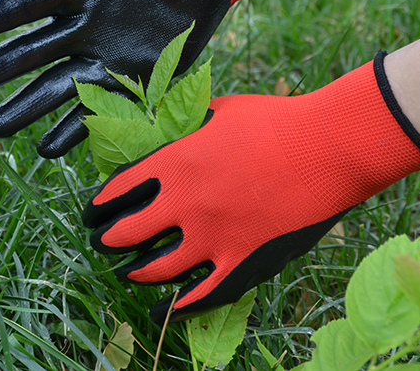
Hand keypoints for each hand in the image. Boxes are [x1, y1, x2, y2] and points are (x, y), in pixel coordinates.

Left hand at [82, 55, 419, 322]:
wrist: (328, 145)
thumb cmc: (276, 120)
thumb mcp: (220, 110)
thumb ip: (189, 123)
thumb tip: (172, 126)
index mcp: (175, 162)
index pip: (122, 189)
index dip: (101, 203)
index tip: (92, 212)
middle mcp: (185, 203)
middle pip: (131, 231)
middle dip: (110, 238)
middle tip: (102, 241)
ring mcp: (213, 236)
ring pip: (159, 266)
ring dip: (138, 271)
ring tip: (128, 272)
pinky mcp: (243, 260)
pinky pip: (203, 293)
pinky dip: (179, 306)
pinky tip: (164, 310)